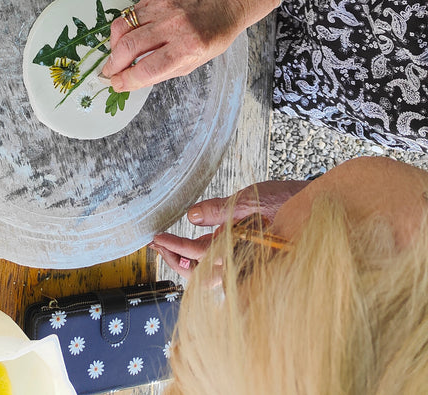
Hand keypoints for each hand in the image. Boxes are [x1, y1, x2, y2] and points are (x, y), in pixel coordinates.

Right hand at [101, 0, 244, 90]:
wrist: (222, 2)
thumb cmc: (212, 36)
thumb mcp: (194, 62)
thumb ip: (162, 72)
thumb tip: (131, 81)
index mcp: (188, 48)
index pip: (148, 68)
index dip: (127, 79)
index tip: (116, 84)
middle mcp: (174, 26)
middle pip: (130, 47)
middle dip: (113, 64)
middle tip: (110, 72)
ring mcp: (163, 8)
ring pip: (123, 27)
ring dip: (114, 46)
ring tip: (116, 56)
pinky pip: (129, 14)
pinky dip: (122, 29)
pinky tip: (126, 38)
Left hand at [151, 179, 309, 277]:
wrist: (319, 210)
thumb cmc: (289, 201)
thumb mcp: (251, 199)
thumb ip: (220, 209)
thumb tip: (191, 215)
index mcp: (243, 249)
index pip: (200, 254)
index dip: (175, 246)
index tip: (157, 237)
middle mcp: (244, 263)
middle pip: (200, 274)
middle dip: (175, 260)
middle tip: (156, 244)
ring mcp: (247, 264)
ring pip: (210, 276)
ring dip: (187, 263)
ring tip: (167, 247)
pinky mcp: (250, 259)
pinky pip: (222, 269)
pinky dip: (203, 262)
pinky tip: (191, 251)